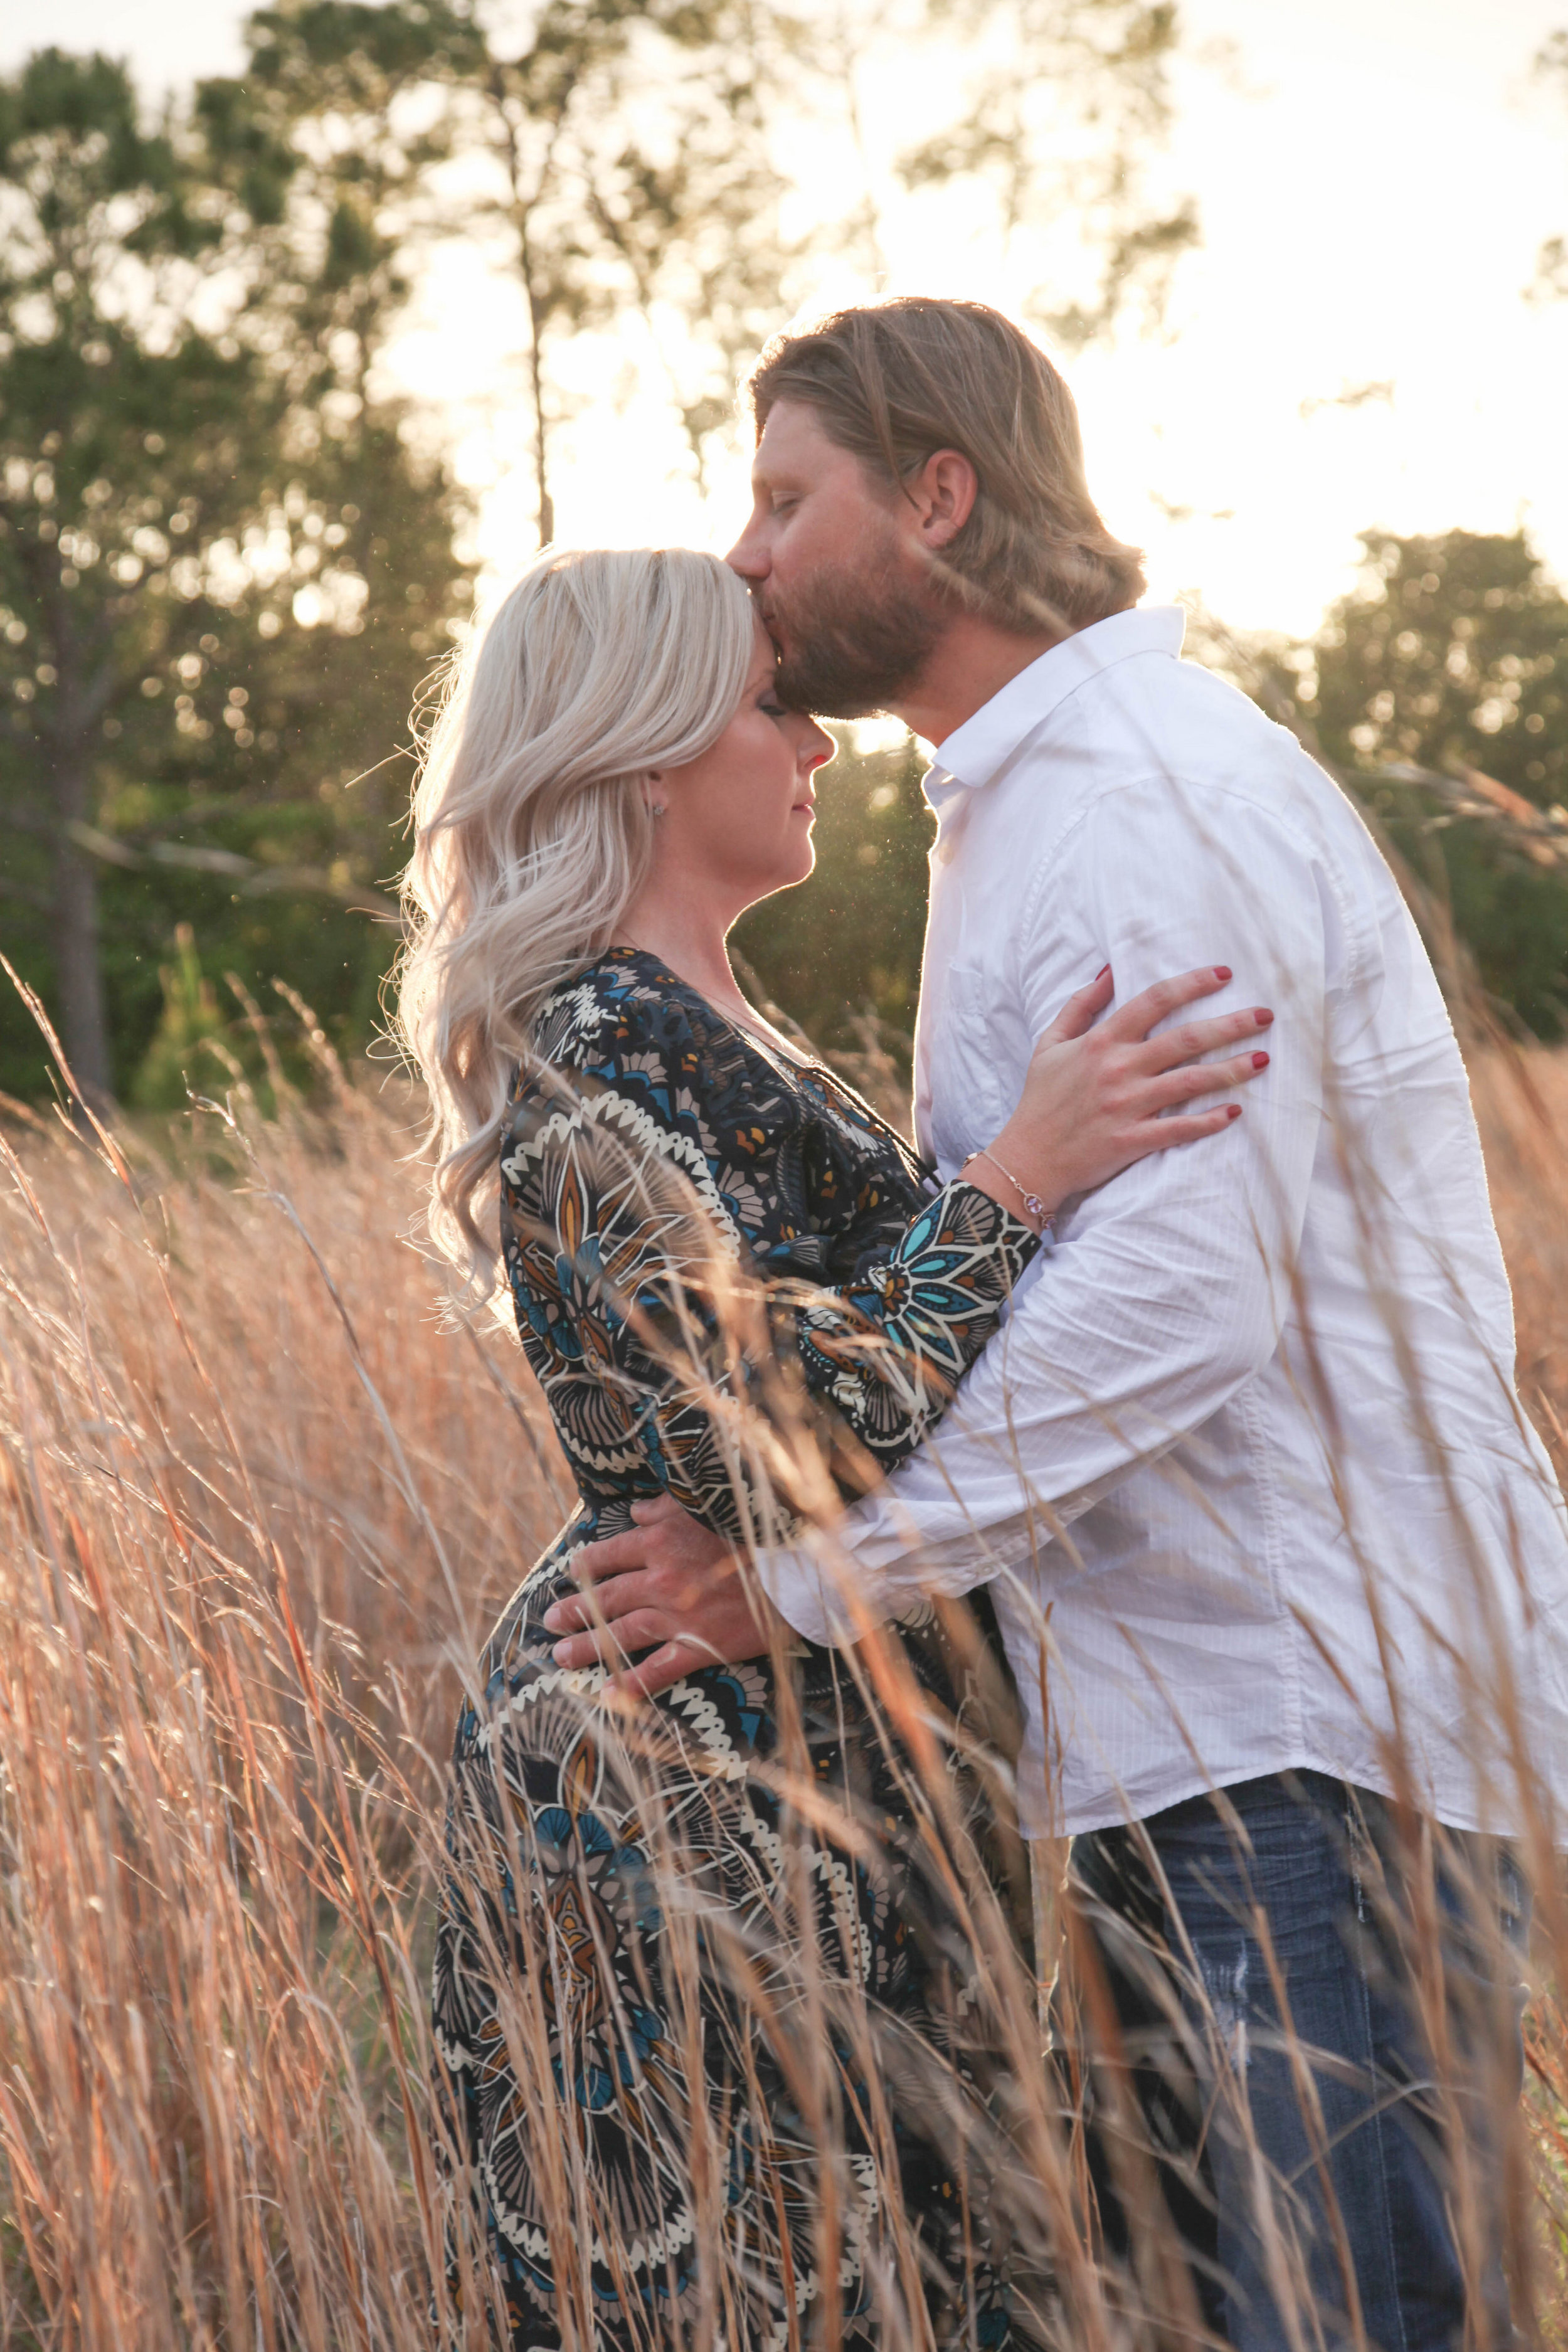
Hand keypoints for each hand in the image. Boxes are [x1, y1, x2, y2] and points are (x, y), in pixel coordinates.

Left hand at [541, 1493, 778, 1699]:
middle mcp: (661, 1580)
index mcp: (660, 1544)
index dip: (585, 1566)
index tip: (569, 1574)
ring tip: (562, 1658)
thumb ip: (663, 1510)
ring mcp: (678, 1617)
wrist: (792, 1572)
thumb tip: (634, 1512)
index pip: (609, 1555)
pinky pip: (659, 1669)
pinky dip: (632, 1683)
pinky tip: (609, 1693)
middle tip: (550, 1622)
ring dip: (588, 1647)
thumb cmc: (749, 1534)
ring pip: (621, 1633)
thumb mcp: (702, 1509)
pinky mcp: (700, 1646)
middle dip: (574, 1611)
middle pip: (606, 1598)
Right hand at [977, 964, 1272, 1222]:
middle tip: (1265, 1015)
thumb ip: (1080, 1006)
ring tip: (1263, 1059)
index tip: (1224, 974)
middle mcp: (1119, 1069)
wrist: (1027, 1158)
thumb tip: (1108, 972)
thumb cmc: (1040, 1100)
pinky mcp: (1133, 1140)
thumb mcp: (1050, 1043)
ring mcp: (1128, 1105)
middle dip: (1230, 1024)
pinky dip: (1209, 1121)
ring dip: (1231, 1069)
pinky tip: (1235, 1112)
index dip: (1192, 984)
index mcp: (1102, 1041)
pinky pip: (1179, 1128)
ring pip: (1191, 1081)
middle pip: (1185, 1038)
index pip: (1154, 1001)